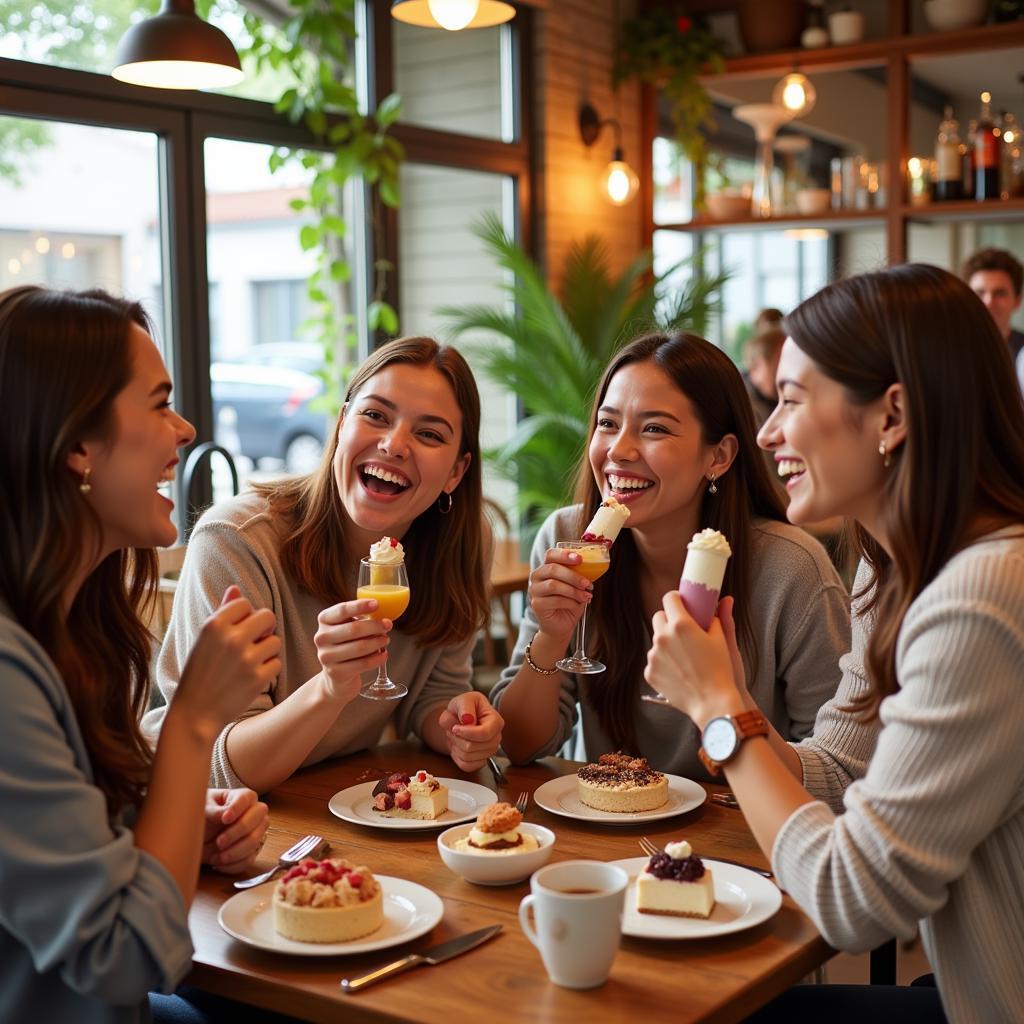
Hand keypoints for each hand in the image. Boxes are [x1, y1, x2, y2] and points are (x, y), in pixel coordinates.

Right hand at [178, 586, 281, 728]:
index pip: (246, 604)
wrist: (195, 712)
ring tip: (248, 662)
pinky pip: (277, 663)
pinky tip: (252, 677)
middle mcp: (232, 638)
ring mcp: (247, 659)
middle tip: (252, 643)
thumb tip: (236, 589)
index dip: (244, 617)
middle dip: (263, 629)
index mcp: (215, 624)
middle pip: (268, 617)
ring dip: (266, 651)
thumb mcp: (204, 639)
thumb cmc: (199, 671)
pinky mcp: (259, 679)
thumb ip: (223, 611)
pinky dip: (268, 670)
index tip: (236, 631)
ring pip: (275, 641)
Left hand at [201, 788, 268, 873]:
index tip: (224, 819)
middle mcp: (256, 813)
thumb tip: (225, 815)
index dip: (237, 809)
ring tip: (215, 857)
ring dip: (234, 852)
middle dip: (237, 833)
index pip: (246, 799)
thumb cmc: (204, 815)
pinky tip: (218, 864)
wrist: (200, 835)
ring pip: (254, 842)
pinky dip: (233, 865)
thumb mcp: (204, 809)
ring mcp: (257, 832)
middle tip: (219, 842)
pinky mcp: (252, 851)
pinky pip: (249, 860)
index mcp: (244, 797)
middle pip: (257, 820)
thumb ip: (214, 811)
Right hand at [313, 599, 390, 701]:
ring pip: (360, 647)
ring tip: (386, 640)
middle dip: (375, 626)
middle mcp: (321, 637)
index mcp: (324, 620)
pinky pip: (362, 663)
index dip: (360, 606)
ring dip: (378, 642)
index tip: (377, 604)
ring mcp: (326, 656)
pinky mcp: (335, 672)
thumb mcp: (349, 627)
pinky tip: (384, 655)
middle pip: (354, 629)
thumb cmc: (347, 643)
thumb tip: (385, 620)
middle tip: (388, 625)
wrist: (337, 674)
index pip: (342, 610)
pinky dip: (377, 658)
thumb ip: (362, 619)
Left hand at [437, 692, 503, 771]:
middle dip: (458, 738)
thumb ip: (464, 706)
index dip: (466, 733)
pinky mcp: (481, 761)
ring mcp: (490, 751)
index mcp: (495, 721)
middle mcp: (496, 737)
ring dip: (455, 746)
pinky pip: (466, 765)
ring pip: (468, 757)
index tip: (455, 727)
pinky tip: (458, 745)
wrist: (460, 718)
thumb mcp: (463, 700)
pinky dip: (457, 756)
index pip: (484, 734)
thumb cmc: (464, 707)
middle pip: (473, 747)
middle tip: (454, 728)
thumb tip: (468, 719)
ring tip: (456, 735)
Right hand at [526, 547, 592, 646]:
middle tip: (587, 583)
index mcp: (547, 567)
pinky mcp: (537, 604)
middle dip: (573, 576)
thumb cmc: (569, 603)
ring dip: (573, 591)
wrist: (562, 625)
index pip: (551, 554)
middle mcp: (537, 576)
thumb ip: (580, 575)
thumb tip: (593, 566)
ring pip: (554, 585)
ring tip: (585, 596)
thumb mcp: (577, 586)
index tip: (580, 559)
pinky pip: (555, 600)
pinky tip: (577, 605)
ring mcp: (535, 590)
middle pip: (553, 569)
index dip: (564, 554)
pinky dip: (570, 602)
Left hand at [644, 591, 743, 726]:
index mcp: (680, 625)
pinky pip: (654, 661)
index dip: (676, 599)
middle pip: (658, 617)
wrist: (712, 702)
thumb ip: (718, 617)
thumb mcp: (721, 639)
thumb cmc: (720, 670)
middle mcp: (663, 637)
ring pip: (656, 641)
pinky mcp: (649, 672)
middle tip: (683, 631)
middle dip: (669, 620)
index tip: (681, 604)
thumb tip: (723, 601)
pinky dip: (663, 663)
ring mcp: (654, 655)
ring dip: (666, 644)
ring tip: (684, 657)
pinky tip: (679, 671)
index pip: (669, 599)